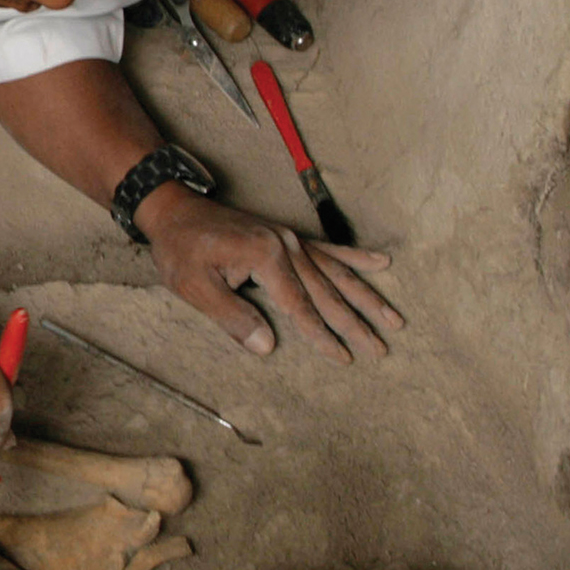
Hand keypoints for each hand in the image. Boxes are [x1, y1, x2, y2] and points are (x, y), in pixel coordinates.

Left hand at [137, 187, 404, 361]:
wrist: (174, 209)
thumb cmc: (180, 249)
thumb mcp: (193, 286)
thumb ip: (231, 317)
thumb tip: (267, 347)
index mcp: (266, 257)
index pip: (300, 306)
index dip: (321, 336)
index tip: (345, 359)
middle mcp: (287, 245)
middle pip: (328, 292)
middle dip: (356, 323)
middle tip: (382, 349)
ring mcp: (291, 238)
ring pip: (337, 273)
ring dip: (367, 296)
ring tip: (395, 319)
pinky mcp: (289, 237)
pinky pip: (329, 250)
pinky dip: (356, 257)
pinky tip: (383, 261)